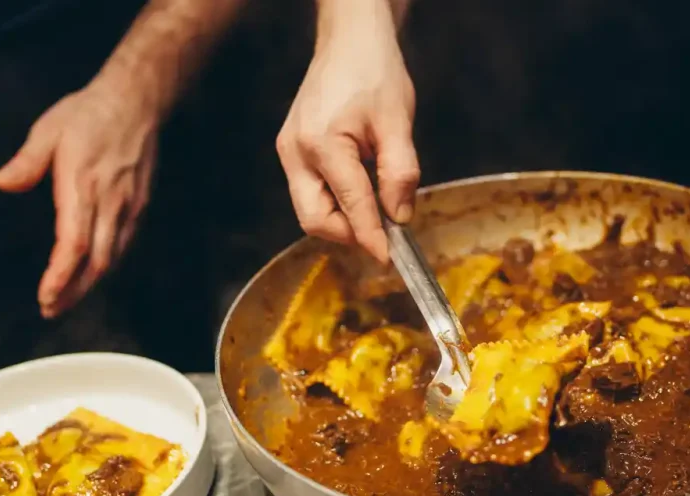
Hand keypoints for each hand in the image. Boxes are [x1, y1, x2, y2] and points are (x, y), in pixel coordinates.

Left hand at [0, 78, 157, 317]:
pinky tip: (94, 270)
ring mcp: (129, 207)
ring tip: (68, 298)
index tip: (47, 296)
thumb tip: (2, 183)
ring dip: (90, 283)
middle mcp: (110, 203)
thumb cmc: (91, 114)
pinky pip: (123, 244)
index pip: (74, 243)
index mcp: (83, 186)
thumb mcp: (49, 130)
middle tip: (52, 310)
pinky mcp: (139, 207)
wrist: (137, 103)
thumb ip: (27, 162)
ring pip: (112, 258)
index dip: (61, 275)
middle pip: (96, 262)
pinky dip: (107, 264)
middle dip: (74, 291)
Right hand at [276, 3, 419, 262]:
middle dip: (349, 235)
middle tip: (383, 237)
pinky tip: (362, 196)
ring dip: (343, 220)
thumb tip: (399, 217)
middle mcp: (297, 152)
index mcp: (322, 144)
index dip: (372, 238)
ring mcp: (290, 152)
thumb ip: (400, 173)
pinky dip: (336, 204)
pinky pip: (311, 193)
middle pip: (315, 219)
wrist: (350, 42)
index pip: (350, 206)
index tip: (389, 259)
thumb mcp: (398, 123)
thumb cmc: (374, 73)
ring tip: (376, 213)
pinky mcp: (293, 152)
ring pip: (311, 210)